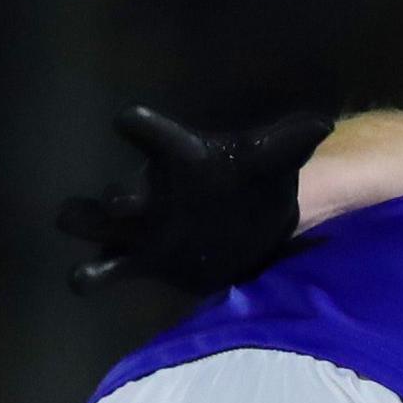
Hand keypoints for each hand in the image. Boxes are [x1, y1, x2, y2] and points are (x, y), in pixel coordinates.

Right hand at [56, 105, 329, 294]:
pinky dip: (93, 275)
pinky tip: (85, 281)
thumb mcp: (273, 163)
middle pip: (119, 190)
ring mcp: (141, 228)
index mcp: (181, 159)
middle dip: (116, 196)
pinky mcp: (141, 261)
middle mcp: (152, 190)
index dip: (143, 129)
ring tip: (80, 238)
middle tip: (120, 204)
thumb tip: (321, 125)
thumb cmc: (256, 183)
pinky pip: (108, 268)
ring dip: (87, 228)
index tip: (126, 120)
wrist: (252, 224)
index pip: (159, 138)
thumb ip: (290, 144)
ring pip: (96, 224)